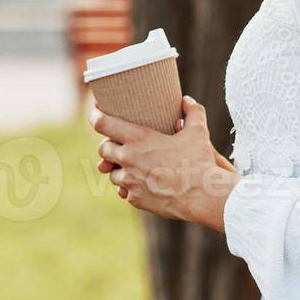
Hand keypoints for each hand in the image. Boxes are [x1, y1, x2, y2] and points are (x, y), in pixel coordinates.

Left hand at [90, 95, 239, 230]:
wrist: (203, 197)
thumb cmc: (199, 162)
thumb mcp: (198, 132)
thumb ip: (192, 112)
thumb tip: (187, 100)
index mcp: (139, 139)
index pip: (103, 124)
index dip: (96, 116)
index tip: (95, 113)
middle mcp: (128, 160)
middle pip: (103, 150)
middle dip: (108, 146)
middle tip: (117, 144)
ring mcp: (130, 181)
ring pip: (112, 173)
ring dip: (119, 169)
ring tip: (132, 166)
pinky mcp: (135, 199)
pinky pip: (124, 191)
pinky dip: (130, 187)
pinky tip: (141, 184)